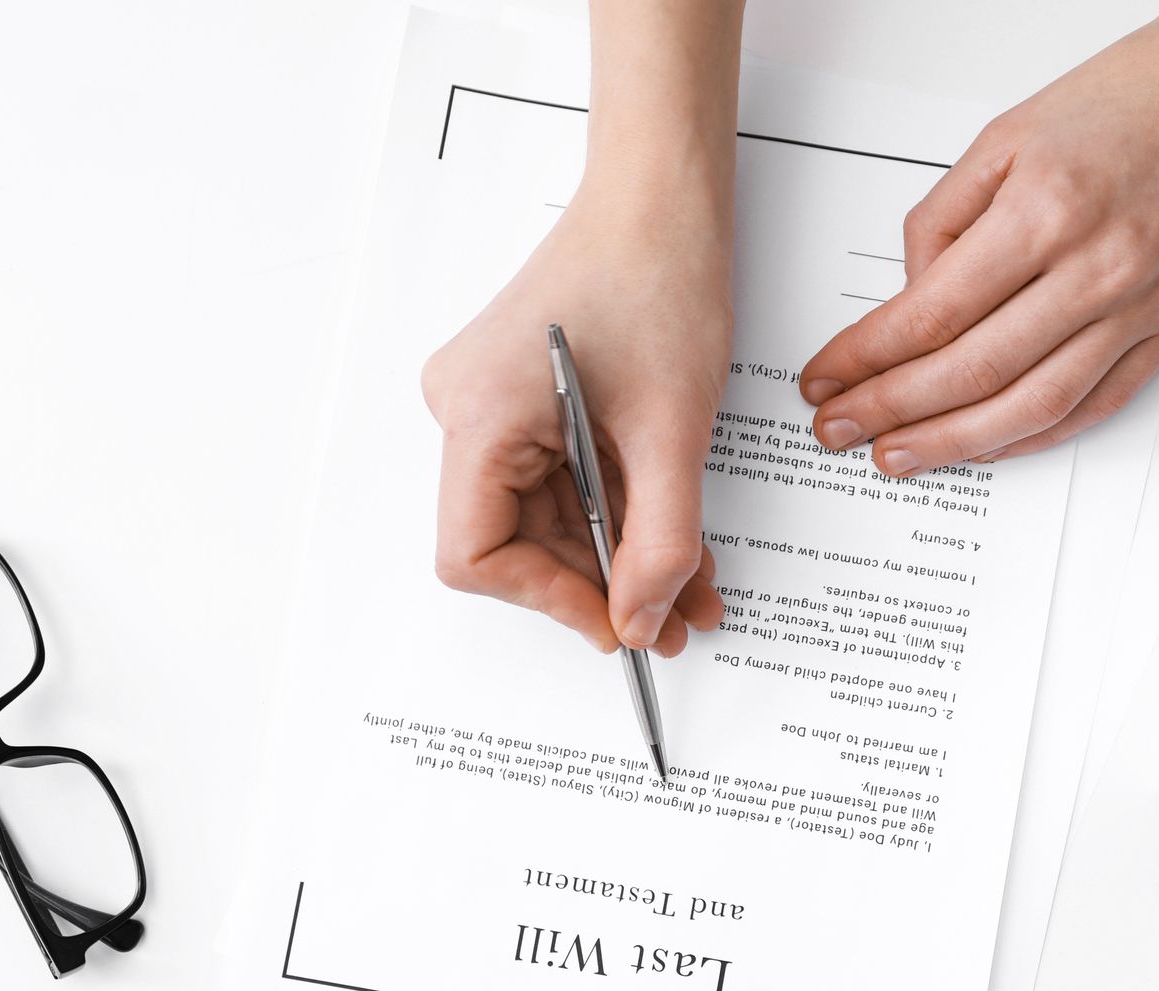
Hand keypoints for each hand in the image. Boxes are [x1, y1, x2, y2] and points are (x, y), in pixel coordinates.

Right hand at [421, 190, 730, 655]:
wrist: (662, 199)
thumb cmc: (657, 276)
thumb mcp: (673, 431)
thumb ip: (662, 541)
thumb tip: (644, 622)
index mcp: (478, 412)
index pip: (476, 553)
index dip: (548, 600)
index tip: (620, 622)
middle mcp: (465, 411)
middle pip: (514, 541)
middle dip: (601, 585)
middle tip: (674, 618)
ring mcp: (491, 406)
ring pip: (546, 519)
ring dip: (619, 557)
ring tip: (693, 587)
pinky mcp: (523, 402)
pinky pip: (563, 483)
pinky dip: (619, 516)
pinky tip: (674, 541)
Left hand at [800, 1, 1158, 470]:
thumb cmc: (1138, 94)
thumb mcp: (1009, 134)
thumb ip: (945, 219)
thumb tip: (913, 298)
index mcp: (1047, 208)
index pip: (931, 312)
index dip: (866, 358)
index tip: (827, 378)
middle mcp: (1099, 264)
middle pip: (971, 370)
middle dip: (891, 410)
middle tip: (841, 428)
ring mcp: (1144, 304)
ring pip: (1033, 406)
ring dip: (954, 443)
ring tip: (900, 454)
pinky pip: (1096, 405)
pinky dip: (1033, 437)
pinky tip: (987, 447)